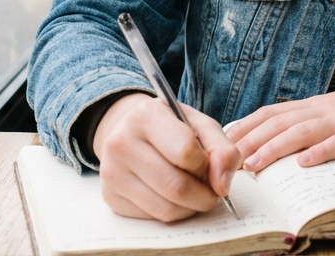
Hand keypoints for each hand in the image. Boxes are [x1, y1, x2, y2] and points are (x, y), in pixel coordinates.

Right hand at [93, 93, 241, 222]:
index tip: (209, 165)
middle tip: (211, 190)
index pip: (186, 151)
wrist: (130, 132)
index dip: (207, 164)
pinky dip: (173, 213)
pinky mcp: (111, 198)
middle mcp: (122, 142)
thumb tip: (222, 186)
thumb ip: (222, 149)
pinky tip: (172, 196)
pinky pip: (153, 218)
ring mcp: (112, 172)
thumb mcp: (200, 125)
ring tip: (194, 192)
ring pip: (166, 209)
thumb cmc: (170, 128)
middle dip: (204, 195)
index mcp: (146, 115)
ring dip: (190, 207)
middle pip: (176, 186)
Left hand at [225, 73, 334, 172]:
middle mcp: (324, 109)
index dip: (247, 123)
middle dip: (251, 139)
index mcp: (315, 106)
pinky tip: (305, 163)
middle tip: (226, 156)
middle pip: (280, 122)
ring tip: (254, 164)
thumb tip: (284, 139)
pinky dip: (321, 152)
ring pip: (302, 132)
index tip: (223, 137)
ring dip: (275, 148)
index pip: (273, 112)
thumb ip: (313, 123)